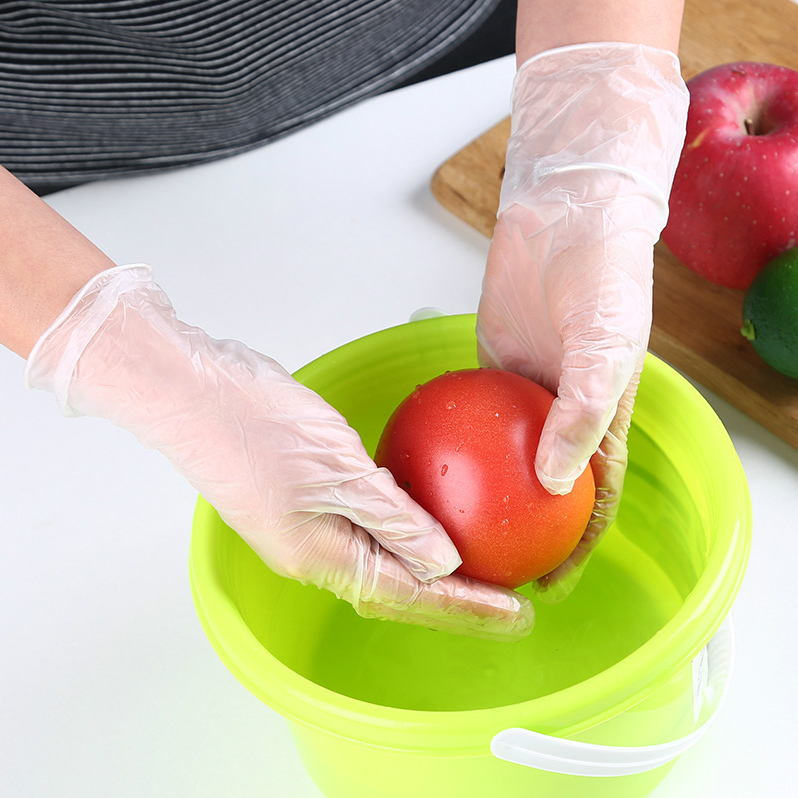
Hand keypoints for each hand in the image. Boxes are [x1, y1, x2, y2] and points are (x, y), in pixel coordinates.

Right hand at [26, 265, 533, 639]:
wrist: (194, 391)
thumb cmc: (252, 426)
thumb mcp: (338, 470)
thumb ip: (393, 519)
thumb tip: (443, 563)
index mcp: (321, 557)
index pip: (409, 596)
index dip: (465, 609)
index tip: (514, 615)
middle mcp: (317, 551)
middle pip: (398, 589)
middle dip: (455, 600)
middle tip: (509, 601)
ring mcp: (310, 524)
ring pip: (384, 558)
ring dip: (432, 567)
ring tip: (482, 565)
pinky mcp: (309, 495)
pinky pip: (369, 522)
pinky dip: (406, 526)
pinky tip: (433, 508)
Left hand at [477, 43, 688, 598]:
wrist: (567, 218)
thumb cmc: (604, 280)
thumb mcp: (604, 351)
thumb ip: (582, 415)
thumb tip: (554, 483)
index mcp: (599, 419)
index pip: (590, 499)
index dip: (575, 546)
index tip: (546, 583)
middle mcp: (561, 414)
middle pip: (541, 490)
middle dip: (519, 532)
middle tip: (482, 564)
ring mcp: (524, 396)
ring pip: (502, 459)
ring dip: (480, 494)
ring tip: (444, 526)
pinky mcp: (491, 370)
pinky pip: (470, 417)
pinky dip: (453, 442)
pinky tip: (423, 463)